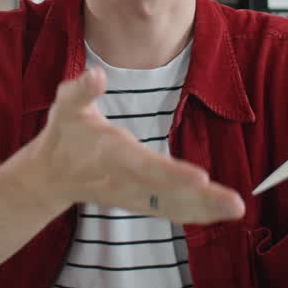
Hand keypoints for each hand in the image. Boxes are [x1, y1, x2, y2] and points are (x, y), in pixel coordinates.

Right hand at [25, 67, 244, 222]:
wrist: (50, 176)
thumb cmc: (64, 135)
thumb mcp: (66, 106)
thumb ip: (81, 91)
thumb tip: (97, 74)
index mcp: (112, 155)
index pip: (146, 167)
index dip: (172, 174)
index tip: (200, 179)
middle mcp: (126, 181)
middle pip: (168, 194)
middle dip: (203, 200)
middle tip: (235, 204)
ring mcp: (134, 197)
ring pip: (173, 207)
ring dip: (206, 209)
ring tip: (236, 208)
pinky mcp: (140, 203)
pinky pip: (172, 211)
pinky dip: (198, 213)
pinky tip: (223, 212)